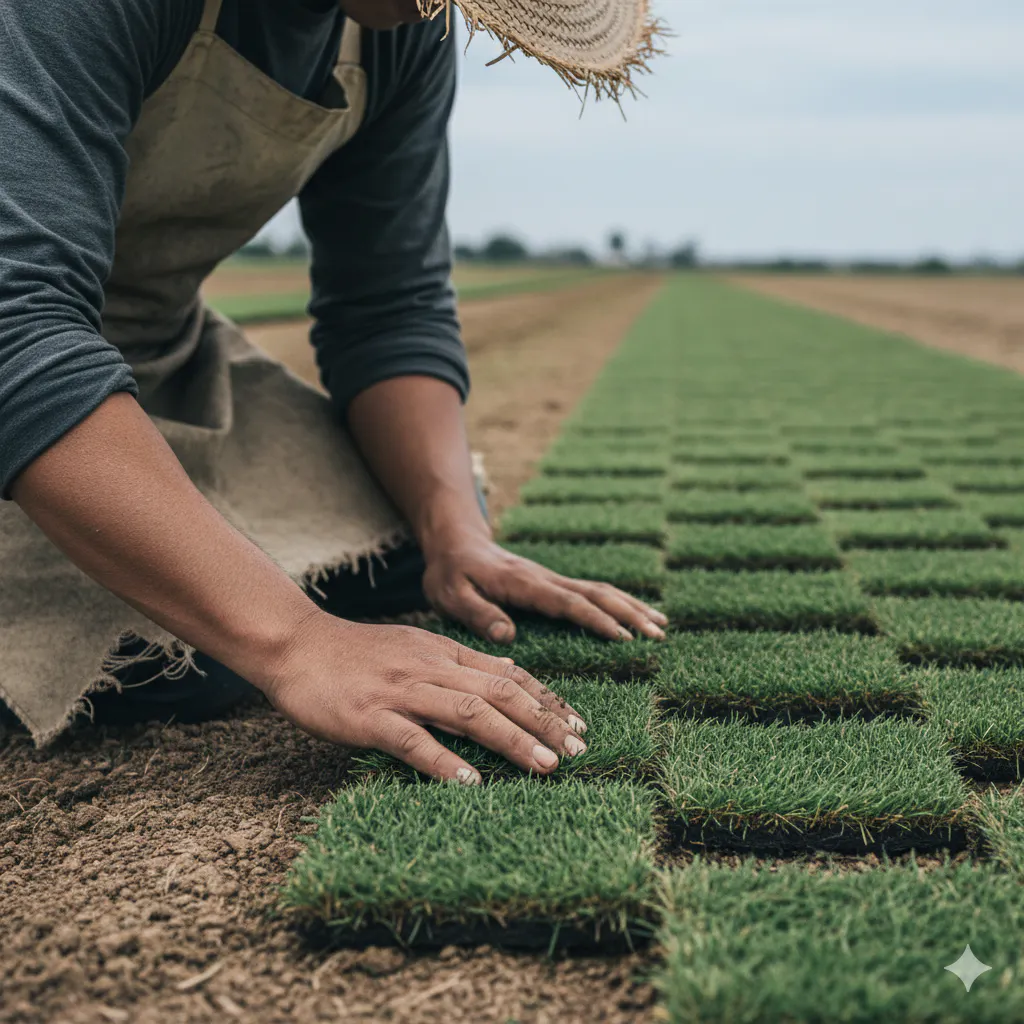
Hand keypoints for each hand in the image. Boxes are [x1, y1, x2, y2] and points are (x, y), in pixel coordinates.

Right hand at [262, 613, 588, 782]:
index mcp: (443, 652)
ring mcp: (401, 691)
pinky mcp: (370, 716)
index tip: (579, 724)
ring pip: (468, 713)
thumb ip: (457, 663)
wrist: (296, 644)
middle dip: (545, 723)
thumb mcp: (415, 647)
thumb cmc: (355, 654)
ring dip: (512, 741)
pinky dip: (445, 763)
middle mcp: (430, 668)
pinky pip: (413, 740)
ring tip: (545, 767)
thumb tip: (505, 677)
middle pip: (500, 693)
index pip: (507, 674)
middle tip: (578, 750)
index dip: (547, 699)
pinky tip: (471, 784)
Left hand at [421, 534, 668, 643]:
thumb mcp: (450, 594)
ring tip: (662, 626)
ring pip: (600, 590)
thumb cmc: (450, 572)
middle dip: (629, 613)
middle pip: (595, 593)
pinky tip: (637, 615)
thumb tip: (508, 636)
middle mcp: (544, 578)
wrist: (455, 541)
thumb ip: (477, 613)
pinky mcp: (553, 583)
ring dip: (632, 606)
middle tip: (659, 634)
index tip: (623, 637)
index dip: (595, 619)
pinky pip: (592, 592)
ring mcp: (552, 579)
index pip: (566, 602)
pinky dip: (619, 603)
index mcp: (523, 583)